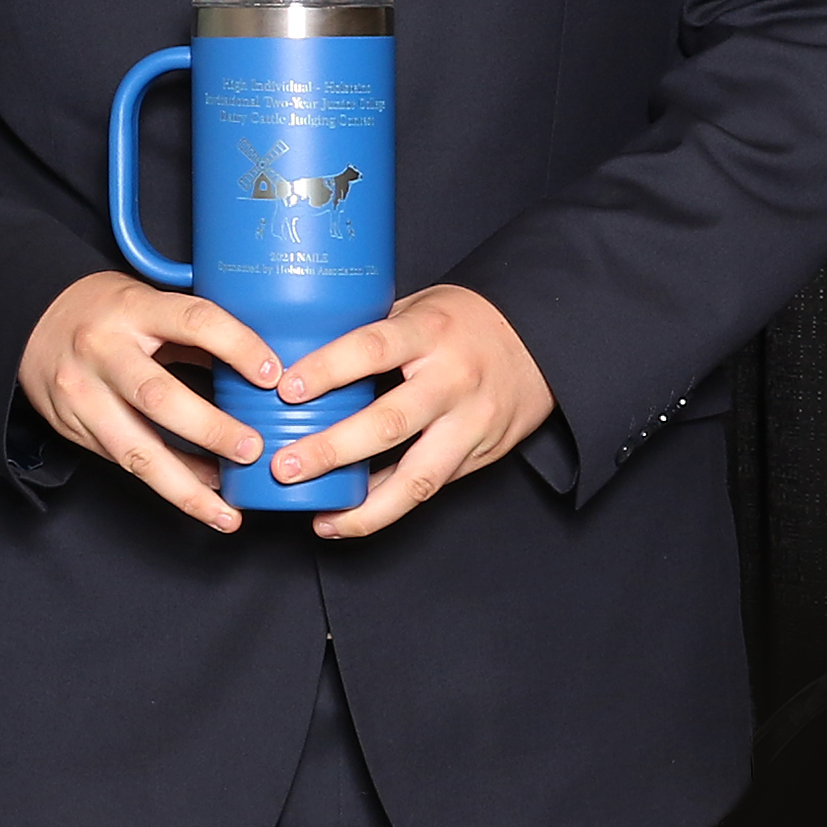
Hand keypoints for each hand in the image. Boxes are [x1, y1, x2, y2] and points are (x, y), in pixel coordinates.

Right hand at [18, 271, 281, 531]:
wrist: (31, 323)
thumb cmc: (104, 311)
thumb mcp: (147, 302)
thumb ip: (195, 332)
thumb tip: (261, 367)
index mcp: (131, 309)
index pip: (193, 321)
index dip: (237, 346)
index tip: (273, 374)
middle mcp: (102, 352)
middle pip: (159, 397)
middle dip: (211, 430)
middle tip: (253, 450)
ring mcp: (83, 395)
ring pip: (136, 450)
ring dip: (187, 486)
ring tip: (226, 511)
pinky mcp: (74, 429)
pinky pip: (126, 463)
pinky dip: (168, 482)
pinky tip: (199, 494)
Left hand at [271, 285, 555, 540]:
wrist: (542, 341)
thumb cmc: (464, 321)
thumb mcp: (419, 306)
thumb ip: (371, 331)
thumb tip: (297, 352)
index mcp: (430, 332)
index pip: (372, 348)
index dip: (328, 369)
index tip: (285, 390)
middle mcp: (452, 380)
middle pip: (389, 423)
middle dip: (332, 450)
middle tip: (284, 467)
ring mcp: (471, 424)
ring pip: (417, 476)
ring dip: (364, 505)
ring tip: (321, 520)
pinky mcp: (481, 456)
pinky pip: (429, 488)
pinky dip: (387, 508)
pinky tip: (348, 519)